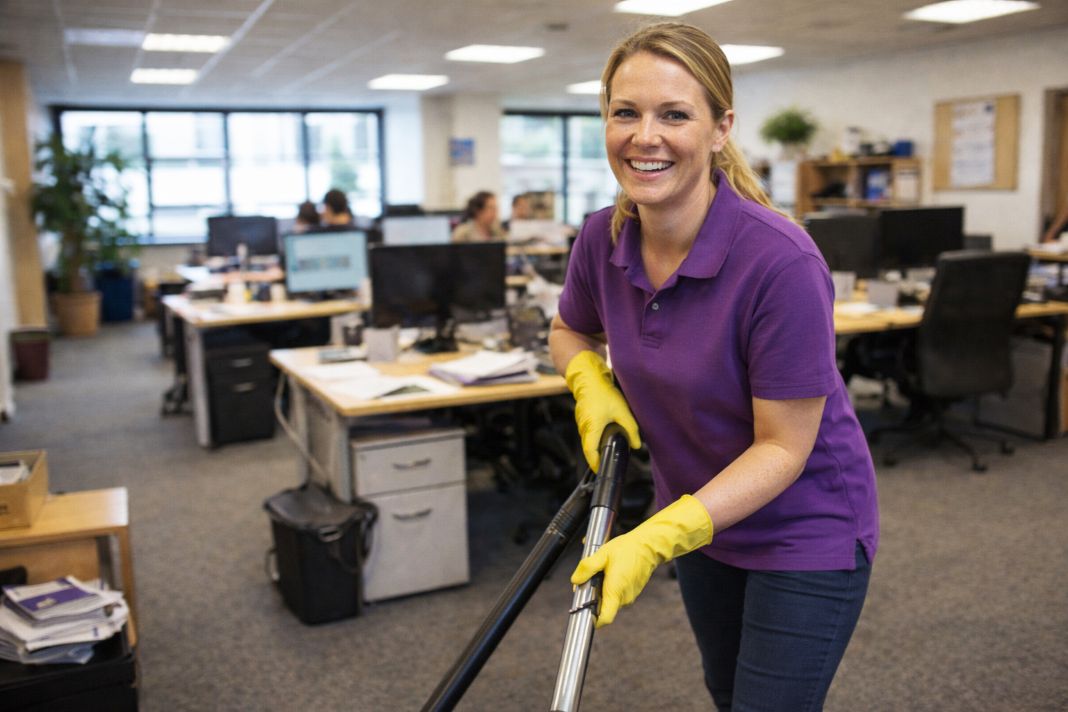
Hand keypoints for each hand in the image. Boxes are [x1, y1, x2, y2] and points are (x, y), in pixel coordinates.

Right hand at [563, 350, 640, 471]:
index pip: (590, 453)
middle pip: (589, 449)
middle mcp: (584, 427)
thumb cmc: (602, 392)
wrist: (588, 377)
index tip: (602, 471)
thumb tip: (636, 445)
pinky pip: (588, 432)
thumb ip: (630, 429)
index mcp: (592, 428)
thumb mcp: (621, 411)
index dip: (596, 464)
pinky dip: (595, 438)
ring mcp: (582, 422)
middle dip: (598, 457)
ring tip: (609, 451)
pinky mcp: (583, 417)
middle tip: (609, 463)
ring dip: (597, 447)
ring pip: (588, 440)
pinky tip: (606, 436)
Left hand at [571, 495, 712, 627]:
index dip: (593, 620)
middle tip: (590, 580)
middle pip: (604, 608)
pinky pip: (618, 595)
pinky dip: (611, 587)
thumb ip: (587, 568)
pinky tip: (611, 573)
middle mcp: (624, 598)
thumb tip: (575, 580)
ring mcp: (630, 596)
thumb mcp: (603, 554)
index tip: (584, 611)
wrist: (649, 546)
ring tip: (602, 573)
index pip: (605, 619)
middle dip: (594, 598)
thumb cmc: (627, 549)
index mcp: (615, 591)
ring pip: (610, 600)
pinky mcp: (633, 591)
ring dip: (602, 591)